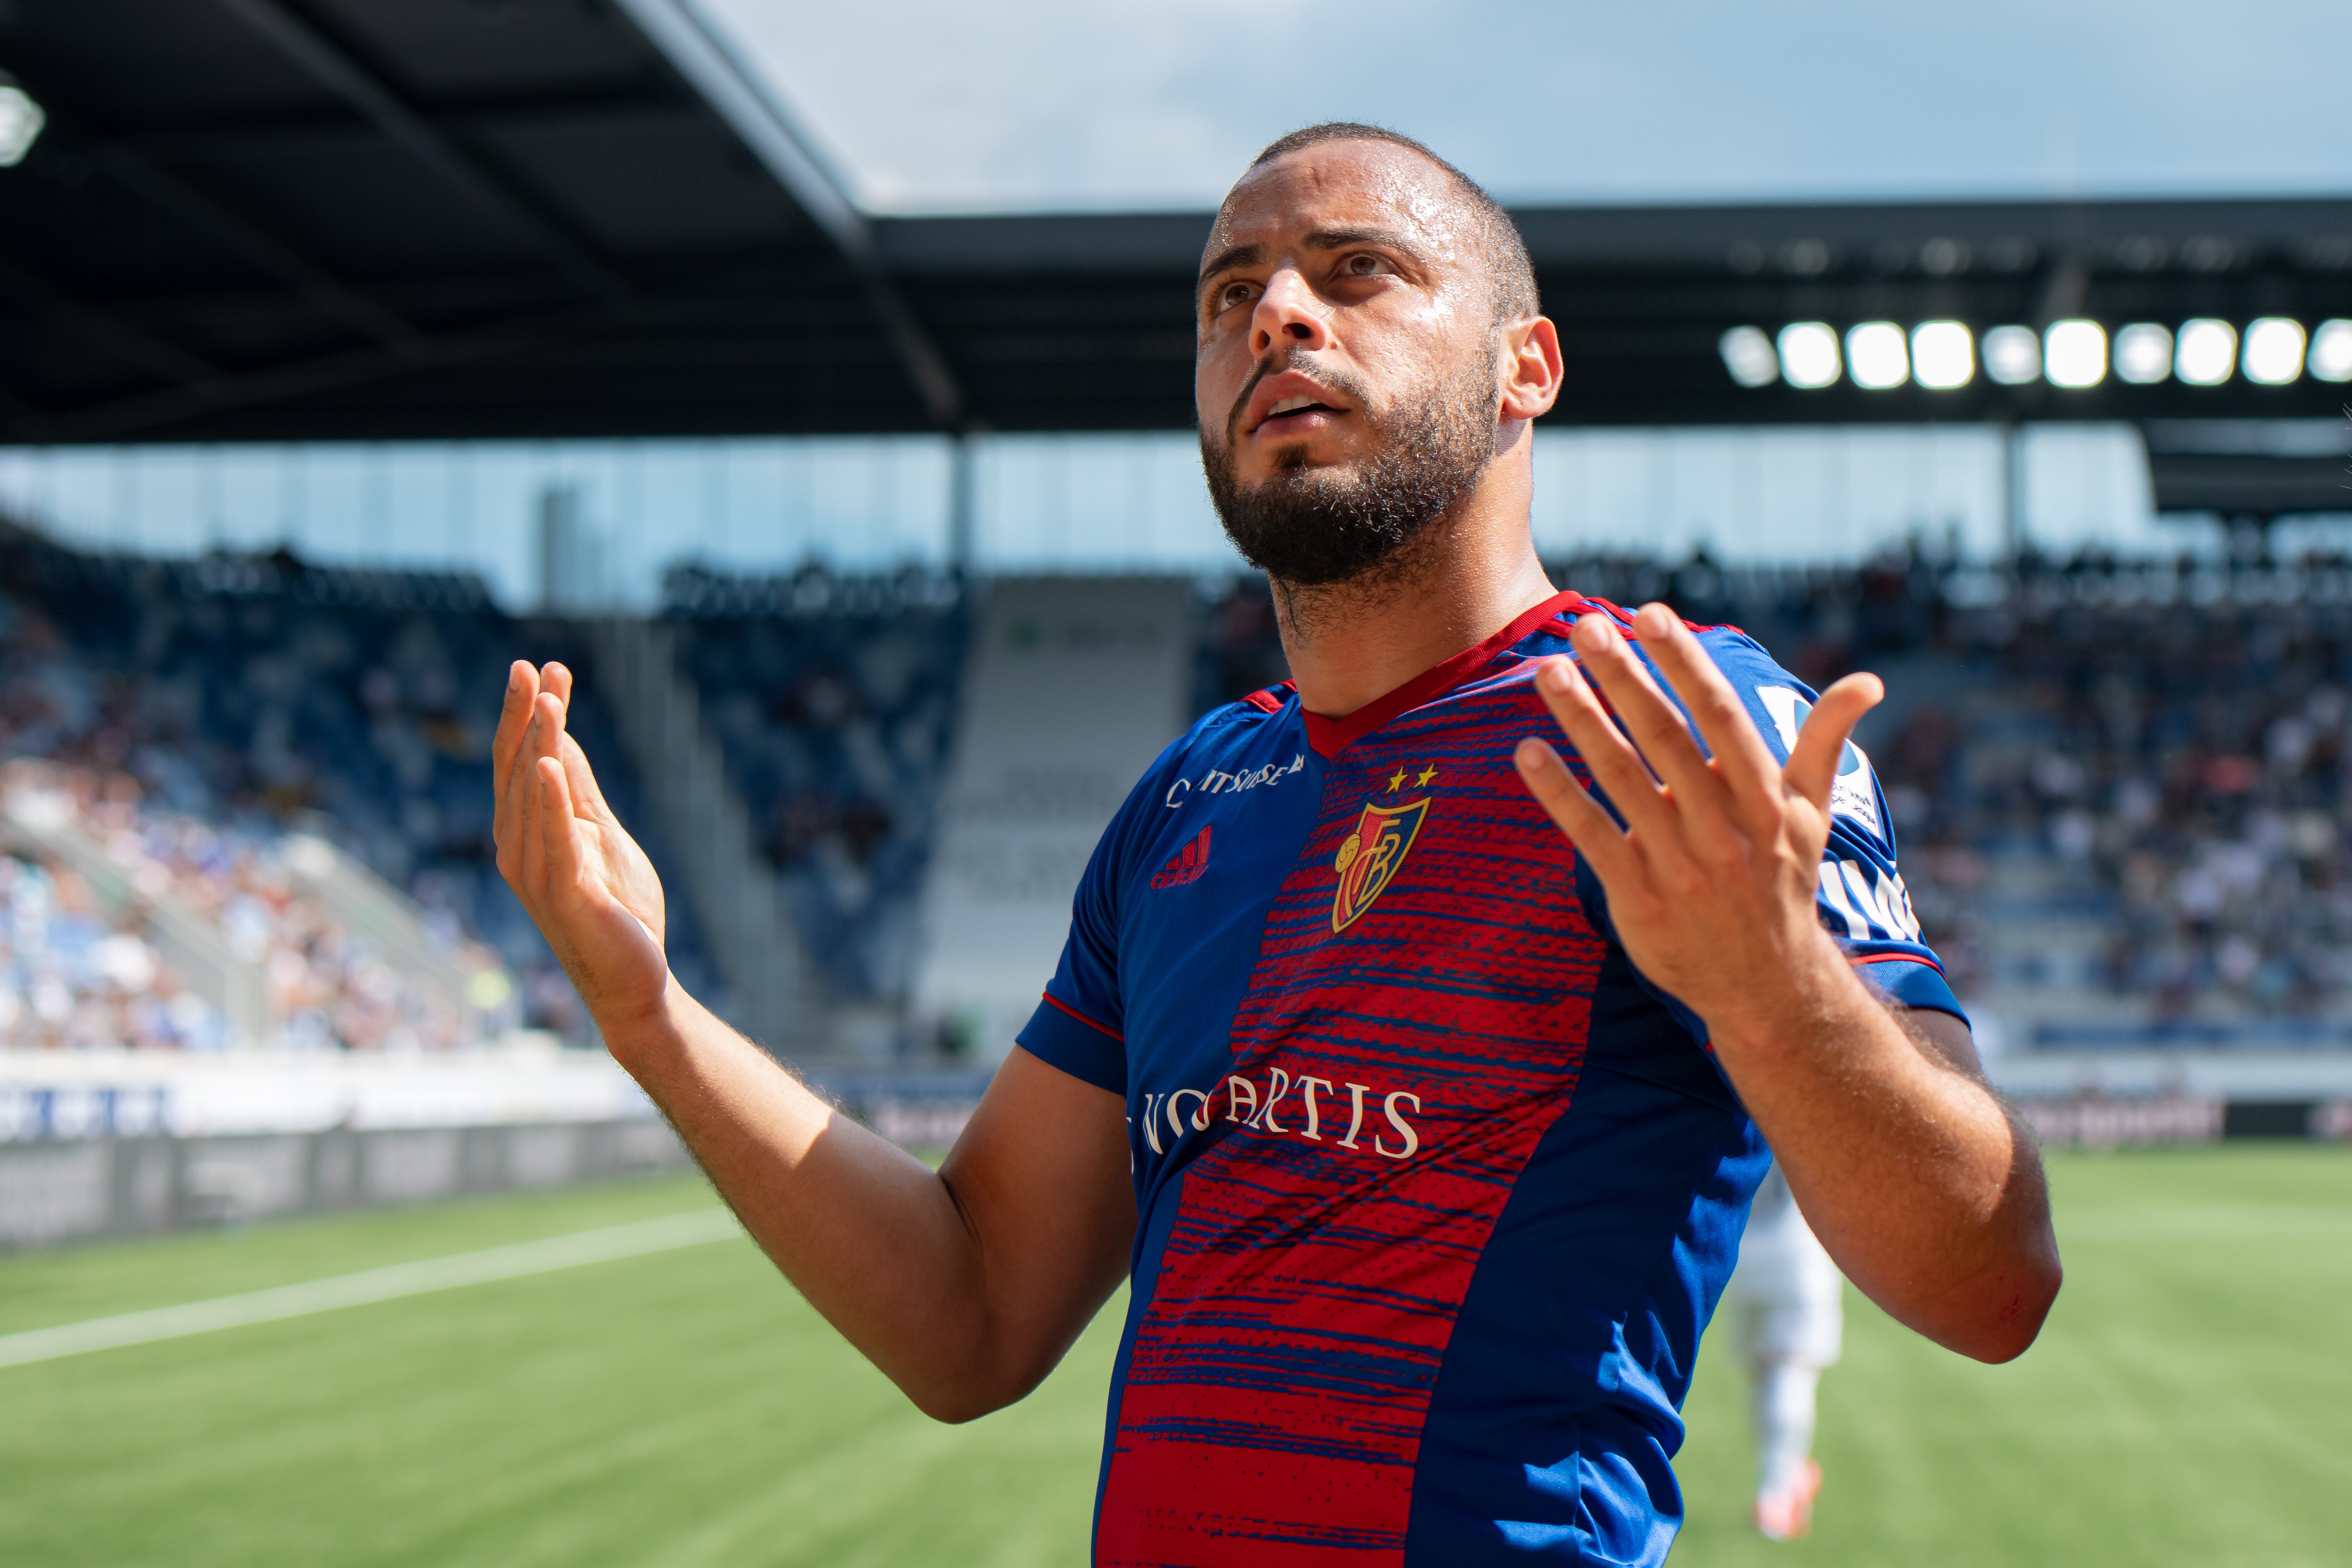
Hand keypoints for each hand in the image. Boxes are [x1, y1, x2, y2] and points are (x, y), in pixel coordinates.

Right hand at [492, 661, 670, 1027]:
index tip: (543, 667)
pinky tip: (548, 762)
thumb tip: (559, 741)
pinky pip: (554, 839)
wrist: (635, 981)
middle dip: (525, 717)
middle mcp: (517, 851)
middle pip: (515, 771)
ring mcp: (537, 875)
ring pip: (530, 797)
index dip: (527, 715)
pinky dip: (549, 800)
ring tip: (547, 698)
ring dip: (538, 744)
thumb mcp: (599, 835)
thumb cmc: (617, 911)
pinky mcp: (566, 895)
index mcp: (525, 835)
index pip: (519, 763)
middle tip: (532, 666)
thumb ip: (578, 792)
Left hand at [1510, 604, 1881, 1032]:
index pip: (1721, 717)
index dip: (1686, 663)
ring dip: (1583, 724)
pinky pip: (1592, 837)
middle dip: (1624, 679)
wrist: (1766, 987)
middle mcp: (1723, 829)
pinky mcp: (1639, 900)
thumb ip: (1826, 742)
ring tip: (1548, 673)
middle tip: (1586, 628)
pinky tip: (1527, 754)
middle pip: (1666, 739)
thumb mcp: (1812, 815)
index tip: (1652, 615)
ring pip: (1623, 781)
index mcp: (1765, 801)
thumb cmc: (1783, 884)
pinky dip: (1560, 795)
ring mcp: (1680, 866)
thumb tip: (1869, 680)